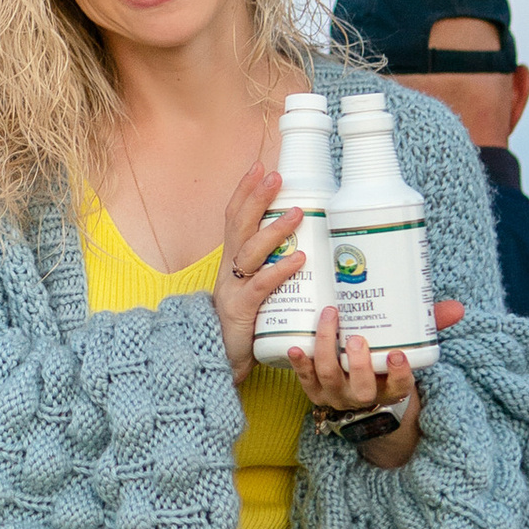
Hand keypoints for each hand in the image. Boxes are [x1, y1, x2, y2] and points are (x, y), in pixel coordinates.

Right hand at [211, 162, 305, 380]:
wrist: (217, 362)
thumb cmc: (244, 325)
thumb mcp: (255, 290)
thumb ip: (274, 269)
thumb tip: (311, 247)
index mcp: (231, 261)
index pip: (234, 217)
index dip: (245, 191)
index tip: (260, 166)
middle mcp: (228, 270)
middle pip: (239, 225)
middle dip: (256, 197)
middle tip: (276, 175)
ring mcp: (232, 289)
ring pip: (250, 251)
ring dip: (274, 229)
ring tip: (298, 212)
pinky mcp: (240, 311)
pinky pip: (260, 286)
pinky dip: (279, 270)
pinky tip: (299, 259)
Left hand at [289, 301, 463, 465]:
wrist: (360, 399)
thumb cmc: (386, 365)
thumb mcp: (410, 350)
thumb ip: (430, 327)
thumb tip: (458, 308)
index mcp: (390, 389)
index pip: (400, 386)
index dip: (398, 374)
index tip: (398, 355)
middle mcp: (363, 396)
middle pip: (361, 387)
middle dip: (358, 364)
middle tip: (357, 338)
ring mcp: (336, 395)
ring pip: (329, 376)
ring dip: (326, 347)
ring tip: (329, 317)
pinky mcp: (314, 391)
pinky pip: (304, 380)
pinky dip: (299, 364)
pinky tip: (296, 346)